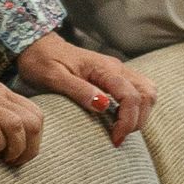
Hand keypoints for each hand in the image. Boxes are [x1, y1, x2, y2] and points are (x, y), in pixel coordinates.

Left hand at [13, 32, 155, 145]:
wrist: (36, 45)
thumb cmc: (42, 60)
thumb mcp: (53, 77)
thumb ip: (78, 90)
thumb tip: (103, 105)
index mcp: (102, 67)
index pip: (130, 95)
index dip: (127, 120)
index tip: (115, 138)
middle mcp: (115, 66)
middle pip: (146, 93)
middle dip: (138, 119)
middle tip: (118, 136)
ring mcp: (117, 70)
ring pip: (147, 91)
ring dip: (141, 113)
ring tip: (121, 129)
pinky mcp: (115, 75)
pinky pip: (138, 90)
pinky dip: (138, 107)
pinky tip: (120, 118)